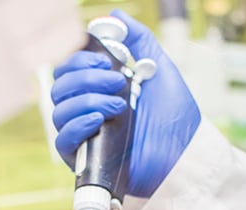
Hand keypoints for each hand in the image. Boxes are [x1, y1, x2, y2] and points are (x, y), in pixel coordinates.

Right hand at [51, 9, 200, 197]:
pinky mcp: (85, 158)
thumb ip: (138, 40)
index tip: (106, 59)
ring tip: (118, 105)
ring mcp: (85, 134)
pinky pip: (62, 140)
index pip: (69, 69)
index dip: (80, 59)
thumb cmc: (175, 116)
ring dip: (87, 100)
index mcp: (99, 89)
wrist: (185, 153)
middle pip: (60, 86)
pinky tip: (98, 119)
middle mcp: (88, 110)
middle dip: (86, 77)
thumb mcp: (159, 68)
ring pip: (60, 110)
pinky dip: (76, 124)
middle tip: (117, 81)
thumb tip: (114, 15)